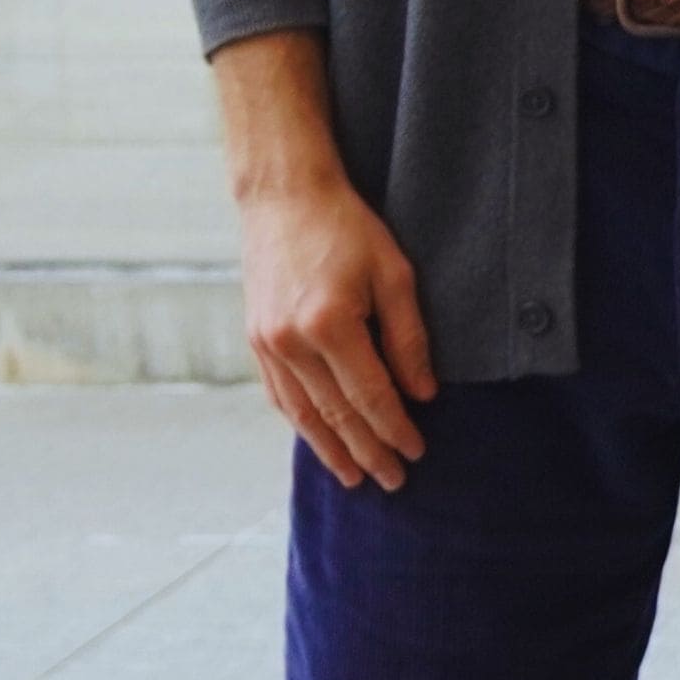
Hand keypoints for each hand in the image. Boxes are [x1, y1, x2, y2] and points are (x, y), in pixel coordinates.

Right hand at [234, 168, 436, 492]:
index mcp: (329, 324)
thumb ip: (409, 338)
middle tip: (393, 482)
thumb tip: (423, 394)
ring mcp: (266, 343)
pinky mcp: (255, 339)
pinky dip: (301, 422)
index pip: (370, 396)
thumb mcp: (394, 275)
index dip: (395, 429)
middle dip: (367, 451)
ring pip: (302, 413)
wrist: (283, 198)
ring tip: (354, 477)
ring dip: (330, 449)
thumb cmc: (348, 229)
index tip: (416, 453)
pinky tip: (319, 439)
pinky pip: (280, 395)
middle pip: (335, 414)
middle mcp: (291, 341)